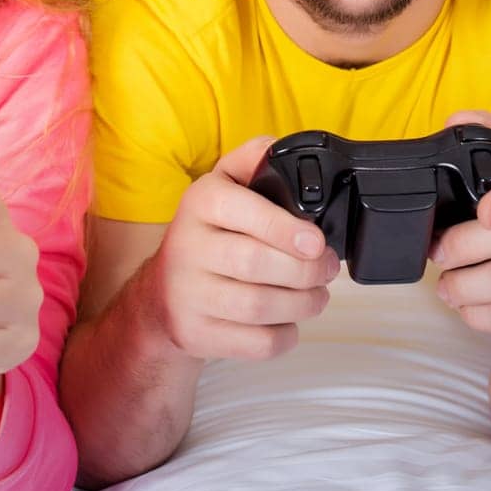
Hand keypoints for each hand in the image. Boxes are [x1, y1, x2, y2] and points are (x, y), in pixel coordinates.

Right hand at [149, 135, 338, 361]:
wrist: (164, 293)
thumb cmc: (210, 234)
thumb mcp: (224, 185)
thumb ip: (254, 159)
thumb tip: (283, 147)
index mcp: (199, 202)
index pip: (241, 211)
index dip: (284, 229)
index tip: (316, 241)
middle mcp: (185, 247)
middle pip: (256, 264)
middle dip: (307, 270)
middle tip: (327, 268)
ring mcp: (185, 295)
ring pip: (259, 307)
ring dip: (304, 304)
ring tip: (317, 295)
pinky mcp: (194, 334)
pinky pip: (254, 343)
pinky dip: (285, 335)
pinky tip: (288, 320)